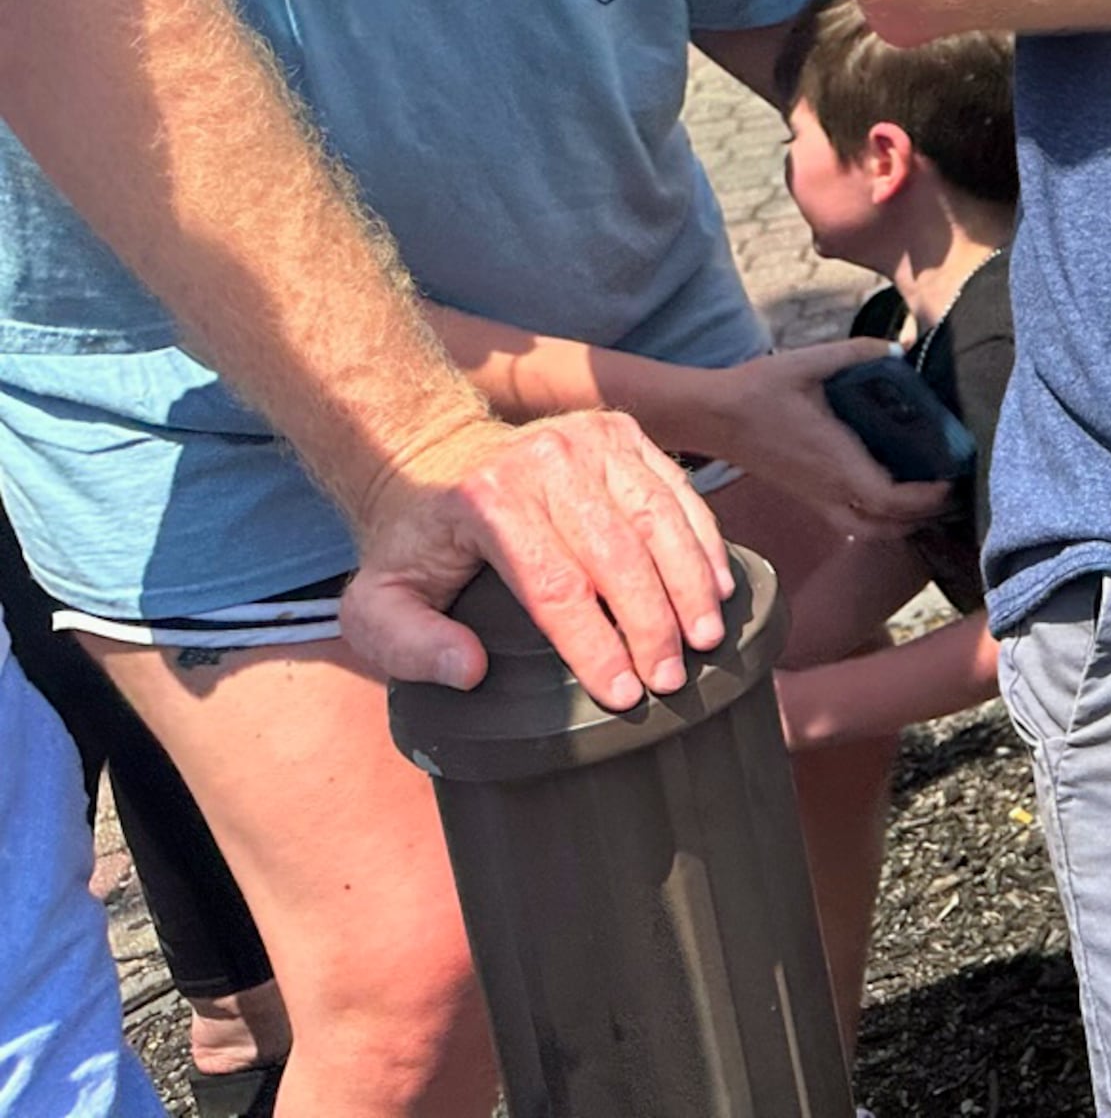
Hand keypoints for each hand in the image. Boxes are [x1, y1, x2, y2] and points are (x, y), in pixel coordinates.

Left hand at [342, 411, 732, 709]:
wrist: (430, 450)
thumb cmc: (412, 541)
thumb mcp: (376, 602)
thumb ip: (408, 644)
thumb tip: (469, 671)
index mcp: (488, 501)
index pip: (556, 586)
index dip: (595, 646)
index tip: (622, 695)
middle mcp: (546, 460)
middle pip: (617, 555)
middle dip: (653, 625)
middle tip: (672, 680)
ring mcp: (591, 438)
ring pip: (658, 519)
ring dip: (691, 584)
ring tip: (708, 639)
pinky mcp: (621, 431)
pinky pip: (676, 490)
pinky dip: (703, 539)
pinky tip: (719, 586)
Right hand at [664, 342, 950, 540]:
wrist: (714, 415)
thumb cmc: (760, 389)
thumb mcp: (808, 362)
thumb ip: (857, 352)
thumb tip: (902, 346)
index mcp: (833, 460)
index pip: (887, 499)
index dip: (924, 499)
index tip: (951, 481)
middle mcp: (827, 488)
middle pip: (884, 527)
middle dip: (925, 517)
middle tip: (955, 492)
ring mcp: (815, 498)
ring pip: (867, 531)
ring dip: (903, 524)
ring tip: (932, 499)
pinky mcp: (806, 497)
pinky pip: (849, 524)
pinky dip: (879, 521)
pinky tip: (895, 498)